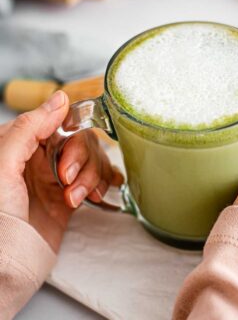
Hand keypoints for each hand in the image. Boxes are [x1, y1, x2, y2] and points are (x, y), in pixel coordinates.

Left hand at [0, 91, 122, 252]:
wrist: (5, 267)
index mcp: (19, 145)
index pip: (57, 123)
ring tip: (75, 197)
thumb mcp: (3, 165)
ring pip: (91, 160)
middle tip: (67, 179)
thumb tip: (59, 98)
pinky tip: (92, 197)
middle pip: (79, 141)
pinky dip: (99, 185)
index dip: (69, 134)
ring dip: (90, 176)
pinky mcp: (69, 197)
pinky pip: (95, 179)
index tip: (69, 152)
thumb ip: (29, 128)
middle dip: (80, 159)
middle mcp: (39, 159)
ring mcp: (56, 179)